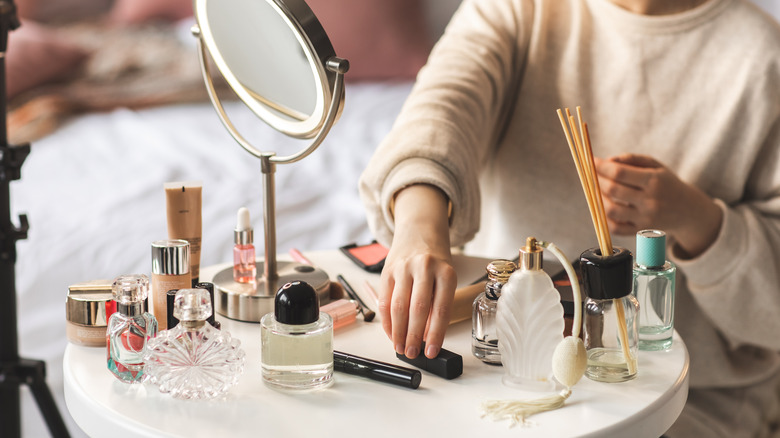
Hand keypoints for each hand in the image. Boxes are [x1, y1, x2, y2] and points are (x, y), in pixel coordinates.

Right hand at [379, 184, 456, 358]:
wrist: (419, 231)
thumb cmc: (436, 261)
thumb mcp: (445, 279)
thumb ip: (436, 304)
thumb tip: (426, 337)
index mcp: (445, 272)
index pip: (440, 309)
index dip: (435, 334)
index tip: (431, 351)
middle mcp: (424, 268)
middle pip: (417, 309)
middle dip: (413, 336)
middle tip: (412, 353)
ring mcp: (403, 268)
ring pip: (398, 306)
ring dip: (397, 331)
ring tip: (400, 347)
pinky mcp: (387, 270)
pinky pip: (384, 300)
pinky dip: (387, 320)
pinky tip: (390, 332)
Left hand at [595, 154, 722, 257]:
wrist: (688, 211)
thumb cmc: (666, 183)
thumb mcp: (655, 166)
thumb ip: (631, 159)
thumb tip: (607, 161)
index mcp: (654, 180)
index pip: (620, 173)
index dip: (601, 166)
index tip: (591, 160)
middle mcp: (651, 201)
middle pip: (613, 190)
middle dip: (597, 180)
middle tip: (592, 174)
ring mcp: (645, 219)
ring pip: (611, 210)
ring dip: (599, 198)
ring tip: (598, 190)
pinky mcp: (641, 232)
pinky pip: (615, 228)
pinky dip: (604, 218)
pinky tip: (605, 207)